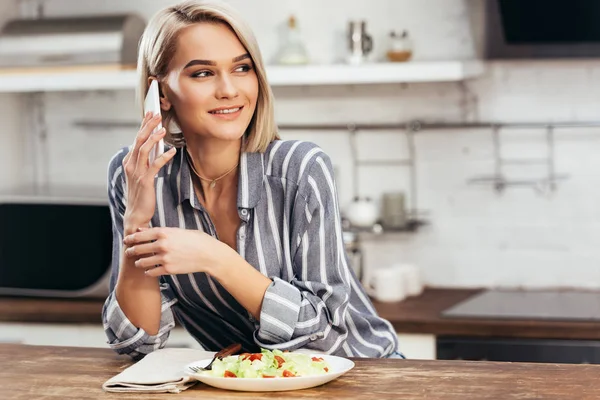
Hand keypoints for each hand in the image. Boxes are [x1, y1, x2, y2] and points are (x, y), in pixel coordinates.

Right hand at [122, 112, 175, 232]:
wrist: (135, 214)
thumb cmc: (141, 194)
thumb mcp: (141, 175)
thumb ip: (146, 161)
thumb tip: (157, 148)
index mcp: (129, 162)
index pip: (136, 140)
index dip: (143, 126)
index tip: (150, 114)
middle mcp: (130, 165)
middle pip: (138, 141)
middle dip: (148, 126)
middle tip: (156, 114)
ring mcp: (136, 173)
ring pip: (144, 150)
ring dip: (153, 138)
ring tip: (163, 129)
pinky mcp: (145, 181)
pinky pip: (154, 165)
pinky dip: (163, 157)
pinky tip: (172, 152)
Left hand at [122, 227, 233, 276]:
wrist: (209, 254)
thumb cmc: (196, 239)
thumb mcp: (179, 231)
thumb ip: (160, 230)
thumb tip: (143, 230)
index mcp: (164, 233)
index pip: (140, 236)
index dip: (131, 238)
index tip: (126, 240)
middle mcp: (162, 245)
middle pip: (139, 249)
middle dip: (131, 251)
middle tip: (128, 252)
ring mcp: (164, 258)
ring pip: (143, 262)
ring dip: (138, 262)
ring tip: (138, 262)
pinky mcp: (169, 269)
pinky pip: (152, 272)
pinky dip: (148, 271)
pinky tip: (148, 270)